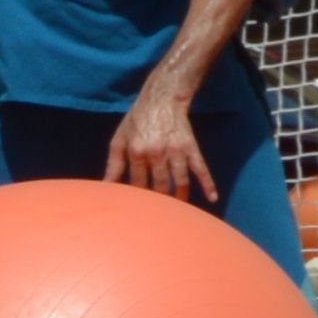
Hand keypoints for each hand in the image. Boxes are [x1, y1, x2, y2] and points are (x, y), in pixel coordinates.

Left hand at [106, 82, 211, 201]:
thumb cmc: (137, 121)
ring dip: (179, 198)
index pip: (137, 184)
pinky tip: (212, 198)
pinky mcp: (190, 147)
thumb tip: (105, 185)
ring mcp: (175, 151)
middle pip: (159, 186)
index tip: (138, 212)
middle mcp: (156, 153)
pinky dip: (207, 183)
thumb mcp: (120, 139)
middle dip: (159, 202)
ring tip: (178, 212)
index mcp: (137, 152)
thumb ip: (114, 164)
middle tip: (158, 218)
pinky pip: (200, 168)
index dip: (138, 198)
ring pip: (179, 181)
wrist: (162, 99)